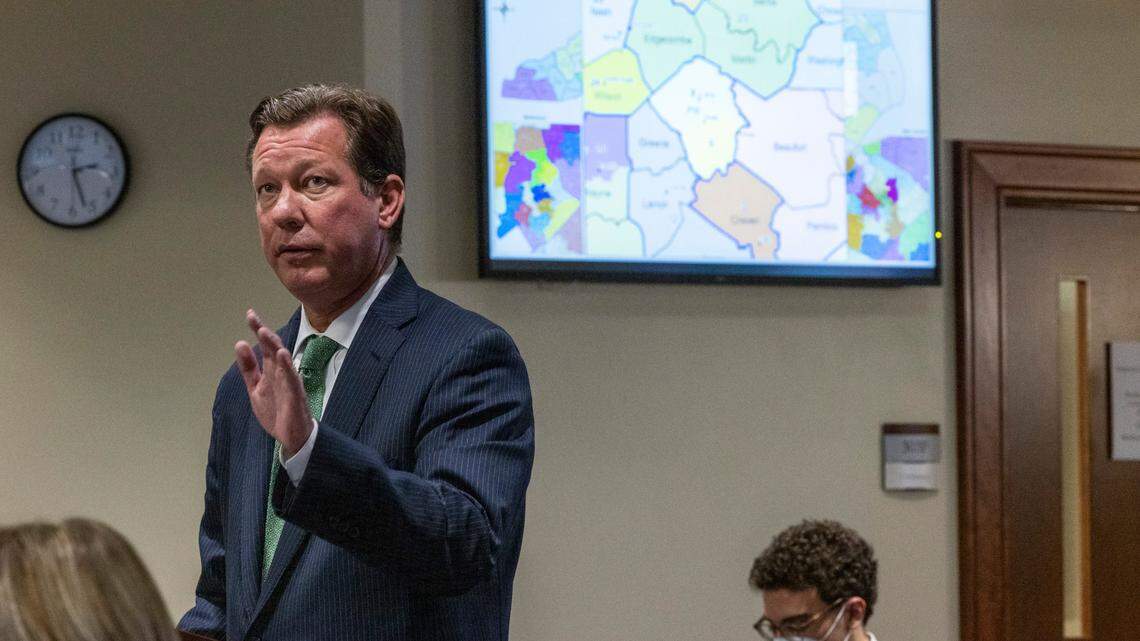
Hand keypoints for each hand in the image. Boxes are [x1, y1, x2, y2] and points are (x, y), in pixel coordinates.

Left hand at [234, 309, 312, 457]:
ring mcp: (289, 382)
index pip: (264, 346)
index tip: (250, 314)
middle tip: (253, 319)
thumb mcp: (255, 388)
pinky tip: (283, 355)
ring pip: (282, 360)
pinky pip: (292, 378)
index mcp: (271, 370)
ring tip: (264, 332)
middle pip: (273, 348)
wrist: (292, 436)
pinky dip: (287, 366)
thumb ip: (248, 368)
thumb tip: (239, 343)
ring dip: (273, 346)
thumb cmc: (276, 411)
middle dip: (264, 333)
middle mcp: (281, 372)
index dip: (258, 330)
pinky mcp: (295, 395)